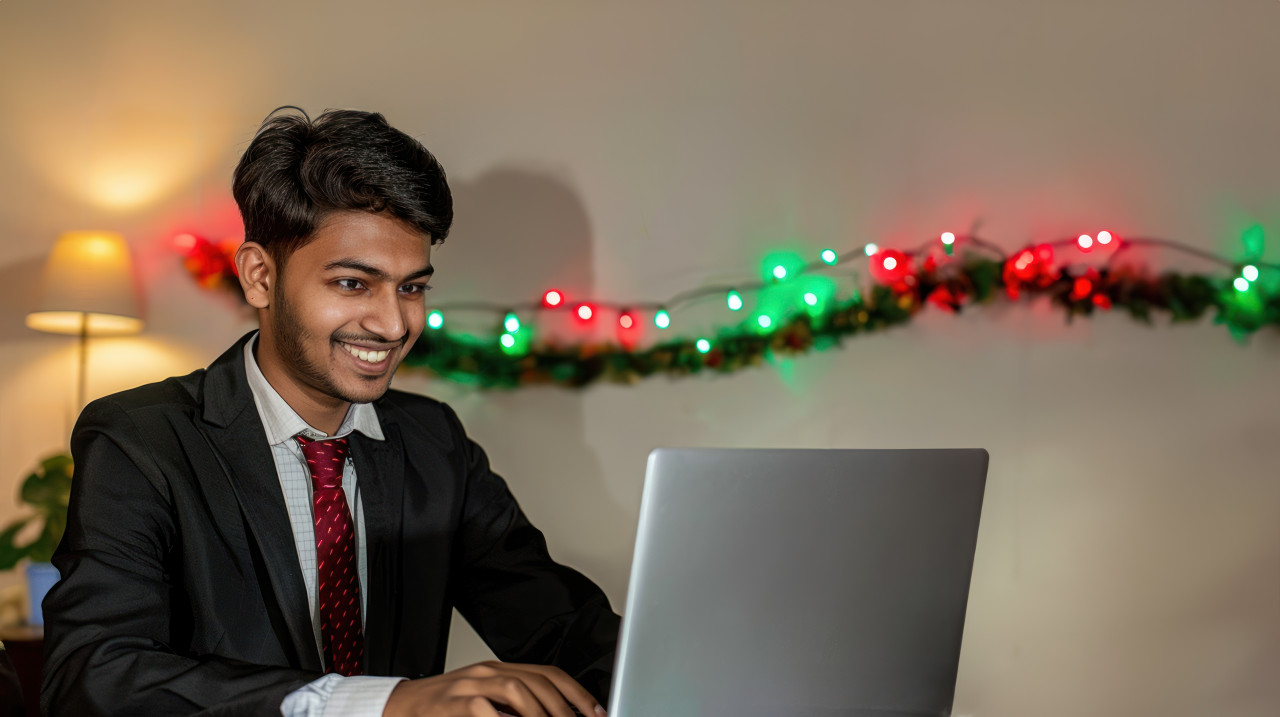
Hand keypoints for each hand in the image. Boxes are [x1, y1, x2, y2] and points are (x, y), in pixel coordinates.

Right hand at [382, 660, 606, 716]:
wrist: (400, 707)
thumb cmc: (443, 710)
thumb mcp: (484, 701)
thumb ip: (515, 705)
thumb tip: (554, 713)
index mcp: (499, 670)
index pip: (548, 674)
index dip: (577, 694)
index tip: (597, 712)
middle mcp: (488, 672)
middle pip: (539, 682)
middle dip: (566, 709)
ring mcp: (471, 686)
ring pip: (518, 691)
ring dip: (543, 713)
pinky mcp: (456, 704)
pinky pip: (487, 711)